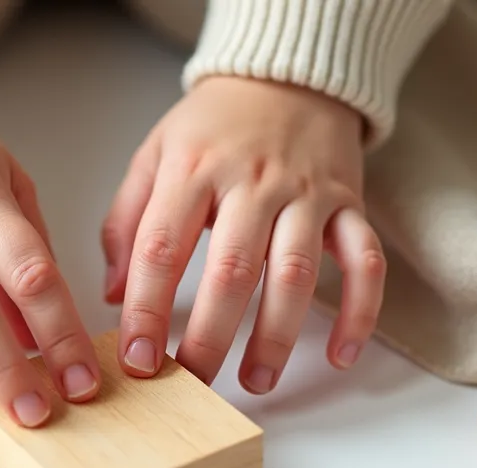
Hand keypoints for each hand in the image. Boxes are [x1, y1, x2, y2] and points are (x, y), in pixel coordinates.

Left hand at [102, 77, 384, 392]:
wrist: (288, 74)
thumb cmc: (214, 126)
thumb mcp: (154, 155)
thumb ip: (126, 221)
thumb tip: (111, 294)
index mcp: (193, 171)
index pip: (162, 248)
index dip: (147, 309)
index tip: (137, 358)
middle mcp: (252, 183)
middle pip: (231, 272)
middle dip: (210, 338)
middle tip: (192, 384)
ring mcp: (306, 195)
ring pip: (295, 274)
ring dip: (277, 336)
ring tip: (255, 382)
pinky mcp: (348, 205)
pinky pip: (365, 263)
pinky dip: (360, 312)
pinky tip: (342, 356)